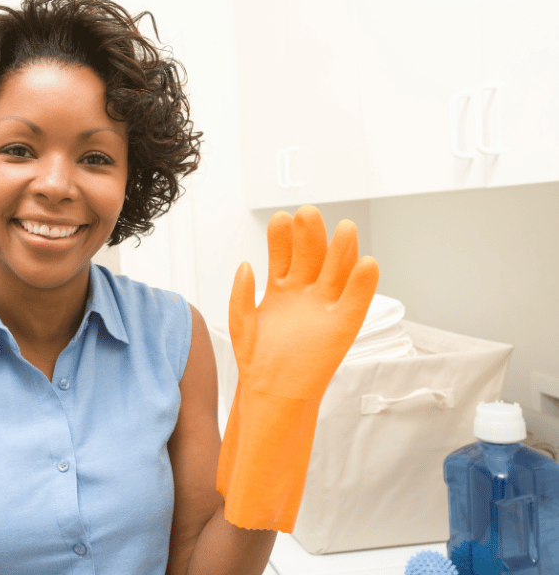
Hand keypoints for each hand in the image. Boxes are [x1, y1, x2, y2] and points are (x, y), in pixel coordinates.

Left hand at [229, 206, 378, 400]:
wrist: (273, 394)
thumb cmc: (256, 360)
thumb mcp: (241, 324)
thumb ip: (241, 295)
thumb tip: (246, 264)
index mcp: (280, 287)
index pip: (283, 253)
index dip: (282, 236)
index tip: (280, 218)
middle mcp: (305, 291)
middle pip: (311, 254)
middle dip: (310, 234)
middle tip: (308, 214)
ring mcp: (326, 305)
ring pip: (337, 270)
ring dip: (342, 250)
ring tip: (345, 228)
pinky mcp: (344, 324)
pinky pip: (357, 299)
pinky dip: (364, 283)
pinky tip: (367, 264)